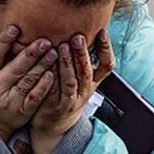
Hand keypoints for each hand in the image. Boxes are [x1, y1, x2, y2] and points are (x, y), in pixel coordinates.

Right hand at [0, 24, 58, 141]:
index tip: (14, 28)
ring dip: (42, 65)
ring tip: (53, 52)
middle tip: (45, 40)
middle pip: (16, 67)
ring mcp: (11, 100)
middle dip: (31, 53)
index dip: (3, 42)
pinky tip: (51, 74)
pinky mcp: (23, 111)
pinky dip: (44, 86)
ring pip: (28, 80)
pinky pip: (35, 97)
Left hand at [29, 29, 115, 153]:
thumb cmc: (66, 94)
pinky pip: (54, 92)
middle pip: (87, 71)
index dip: (106, 49)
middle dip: (83, 53)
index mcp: (93, 82)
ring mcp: (71, 100)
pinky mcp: (55, 107)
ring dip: (67, 63)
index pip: (106, 65)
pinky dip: (52, 79)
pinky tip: (47, 66)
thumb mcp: (80, 80)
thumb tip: (83, 28)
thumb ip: (81, 59)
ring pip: (71, 81)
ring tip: (62, 46)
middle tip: (78, 36)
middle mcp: (85, 91)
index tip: (102, 32)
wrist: (55, 125)